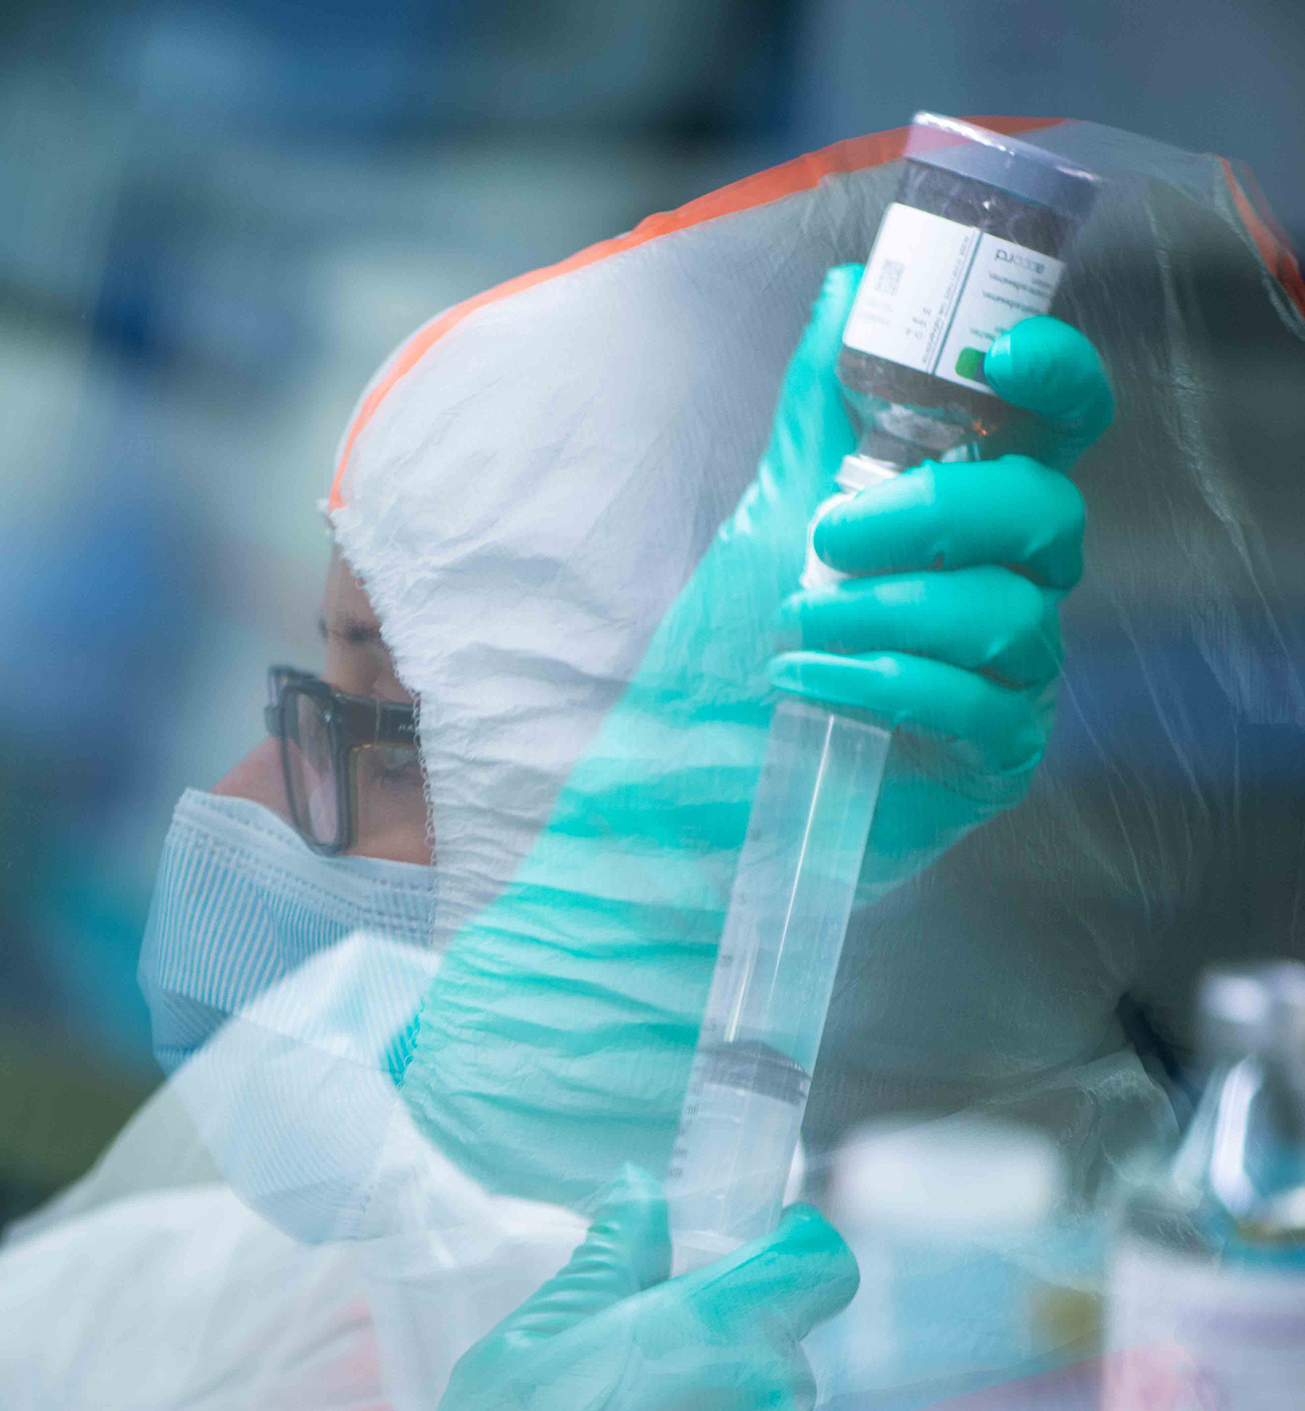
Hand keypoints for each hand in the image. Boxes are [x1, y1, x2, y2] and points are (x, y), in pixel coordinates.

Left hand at [780, 305, 1109, 885]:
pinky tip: (803, 680)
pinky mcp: (991, 758)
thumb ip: (821, 410)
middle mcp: (1011, 585)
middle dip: (936, 510)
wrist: (687, 782)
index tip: (1000, 355)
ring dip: (891, 607)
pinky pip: (977, 707)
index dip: (1057, 380)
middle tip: (830, 533)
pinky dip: (881, 682)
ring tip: (797, 617)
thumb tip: (850, 291)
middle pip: (1044, 513)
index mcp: (972, 514)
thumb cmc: (739, 648)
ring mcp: (1011, 675)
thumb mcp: (771, 513)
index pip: (1060, 429)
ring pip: (1011, 613)